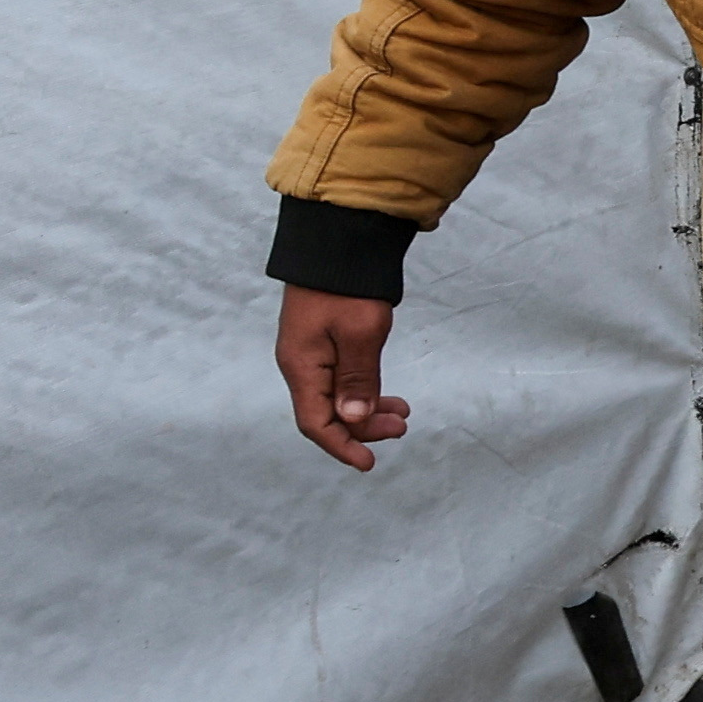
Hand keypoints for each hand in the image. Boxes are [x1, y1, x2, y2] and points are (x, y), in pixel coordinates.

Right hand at [275, 287, 409, 469]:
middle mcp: (300, 364)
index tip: (370, 462)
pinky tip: (387, 395)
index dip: (342, 446)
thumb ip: (357, 379)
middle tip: (401, 427)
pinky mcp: (324, 341)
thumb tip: (353, 419)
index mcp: (301, 367)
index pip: (316, 423)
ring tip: (402, 413)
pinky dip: (364, 391)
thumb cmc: (348, 284)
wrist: (338, 239)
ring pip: (336, 397)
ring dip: (368, 410)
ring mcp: (311, 352)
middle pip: (326, 414)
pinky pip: (340, 379)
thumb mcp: (361, 333)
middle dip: (363, 428)